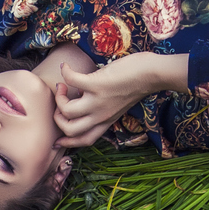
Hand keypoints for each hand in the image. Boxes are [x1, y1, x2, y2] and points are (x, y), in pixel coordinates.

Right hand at [53, 53, 177, 146]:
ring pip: (67, 110)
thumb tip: (81, 95)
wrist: (152, 74)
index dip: (67, 142)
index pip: (84, 140)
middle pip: (70, 129)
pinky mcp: (97, 84)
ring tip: (62, 85)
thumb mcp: (117, 104)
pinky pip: (72, 80)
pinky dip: (65, 72)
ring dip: (59, 97)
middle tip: (61, 101)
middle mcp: (101, 115)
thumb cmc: (137, 84)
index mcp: (106, 121)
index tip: (56, 140)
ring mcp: (98, 101)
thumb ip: (102, 106)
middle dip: (58, 117)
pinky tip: (66, 67)